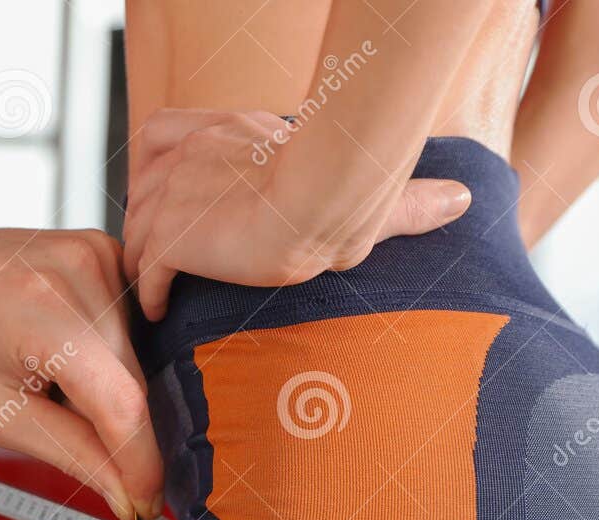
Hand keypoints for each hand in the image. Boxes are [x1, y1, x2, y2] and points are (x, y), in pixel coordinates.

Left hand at [0, 227, 161, 519]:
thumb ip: (71, 454)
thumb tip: (127, 494)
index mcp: (39, 313)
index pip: (121, 403)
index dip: (142, 462)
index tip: (148, 503)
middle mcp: (77, 271)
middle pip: (133, 383)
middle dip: (120, 432)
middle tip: (80, 448)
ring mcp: (95, 252)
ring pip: (137, 358)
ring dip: (109, 391)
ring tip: (50, 382)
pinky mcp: (104, 248)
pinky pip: (130, 325)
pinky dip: (108, 356)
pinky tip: (65, 353)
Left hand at [123, 109, 473, 319]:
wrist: (322, 200)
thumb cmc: (351, 194)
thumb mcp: (369, 192)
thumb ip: (406, 199)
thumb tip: (461, 199)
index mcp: (223, 130)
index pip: (160, 139)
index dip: (158, 173)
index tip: (176, 211)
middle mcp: (189, 154)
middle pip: (140, 190)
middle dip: (148, 224)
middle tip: (165, 260)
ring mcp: (173, 193)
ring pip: (137, 231)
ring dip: (146, 262)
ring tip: (163, 292)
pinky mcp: (169, 233)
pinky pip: (144, 269)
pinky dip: (149, 292)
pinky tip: (162, 311)